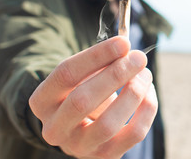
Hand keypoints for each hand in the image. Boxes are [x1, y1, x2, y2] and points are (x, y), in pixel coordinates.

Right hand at [29, 36, 157, 157]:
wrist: (80, 127)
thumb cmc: (82, 91)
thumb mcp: (81, 76)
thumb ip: (99, 62)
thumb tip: (125, 49)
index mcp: (42, 101)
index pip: (66, 74)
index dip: (97, 56)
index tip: (123, 43)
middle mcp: (54, 129)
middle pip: (82, 100)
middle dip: (116, 75)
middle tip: (138, 58)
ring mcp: (78, 147)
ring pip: (108, 124)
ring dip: (133, 94)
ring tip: (145, 74)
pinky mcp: (104, 156)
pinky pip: (133, 134)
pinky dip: (146, 109)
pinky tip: (148, 92)